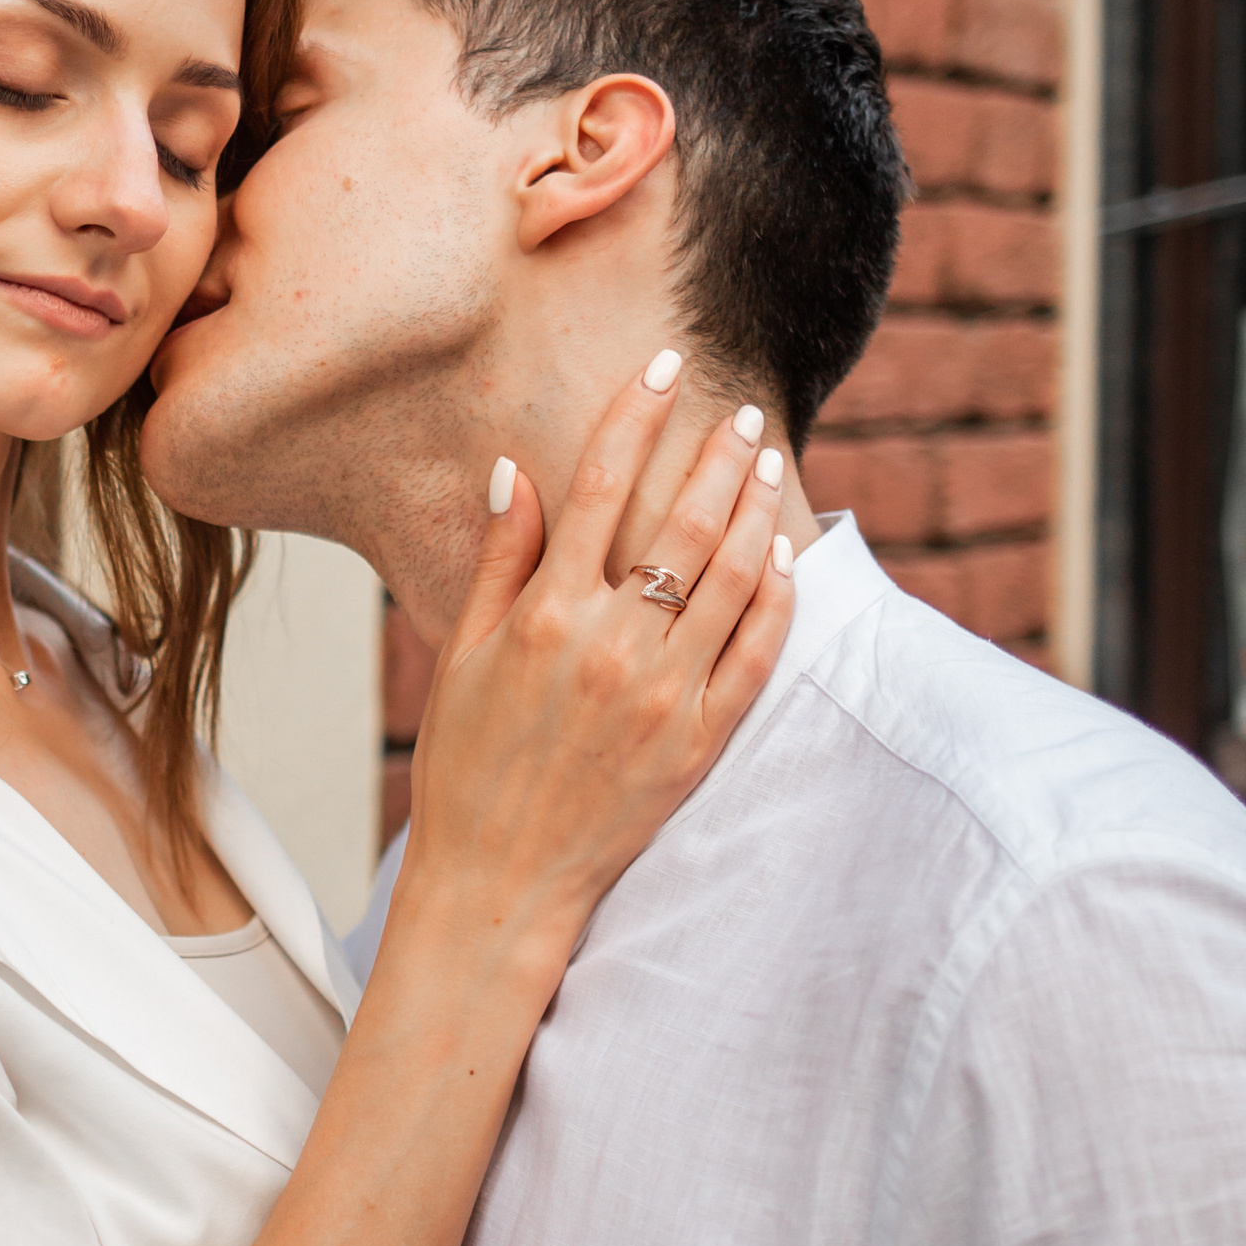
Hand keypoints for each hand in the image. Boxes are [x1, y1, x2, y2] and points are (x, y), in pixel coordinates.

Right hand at [403, 361, 791, 966]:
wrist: (501, 881)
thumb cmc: (468, 767)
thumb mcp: (461, 655)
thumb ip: (500, 560)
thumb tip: (518, 469)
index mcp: (547, 615)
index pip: (602, 485)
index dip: (636, 414)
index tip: (665, 365)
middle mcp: (613, 646)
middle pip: (685, 521)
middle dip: (718, 454)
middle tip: (741, 413)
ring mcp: (666, 694)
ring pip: (734, 577)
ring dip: (757, 510)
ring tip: (767, 465)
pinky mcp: (701, 740)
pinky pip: (758, 653)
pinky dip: (778, 597)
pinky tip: (784, 557)